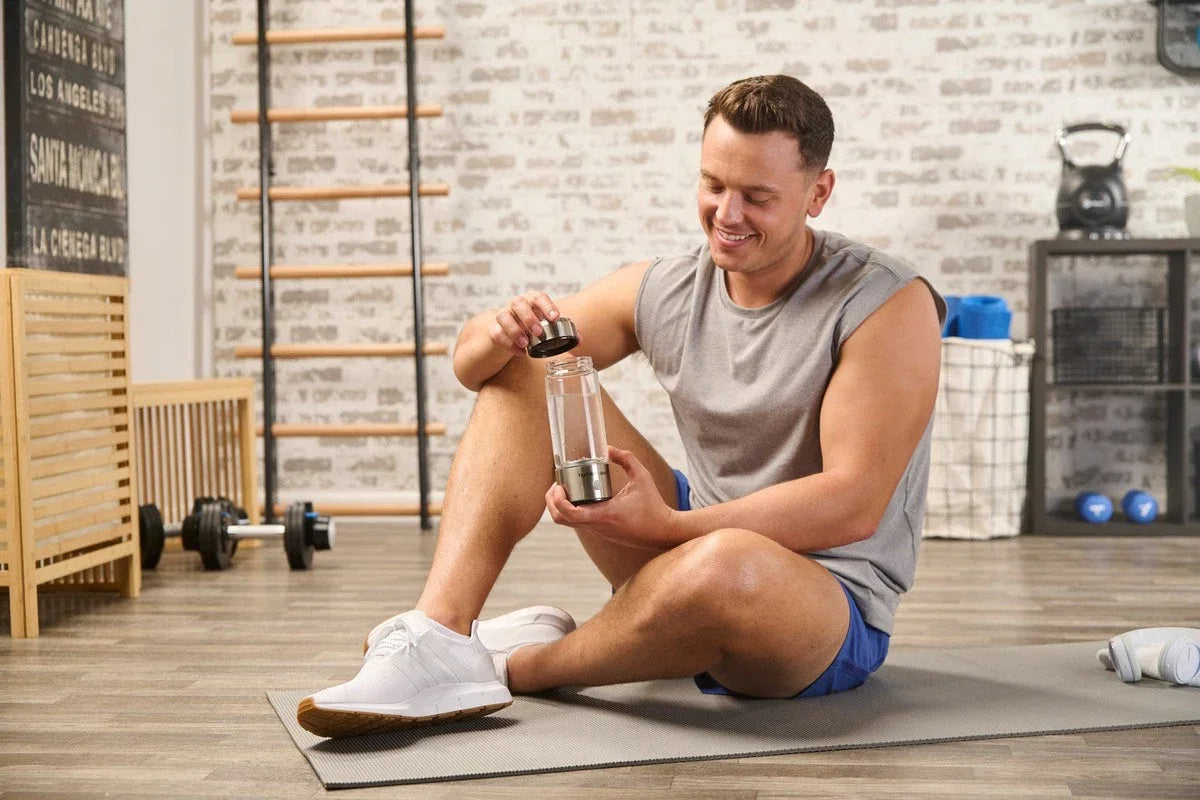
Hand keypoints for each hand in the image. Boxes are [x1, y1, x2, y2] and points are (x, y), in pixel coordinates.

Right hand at [487, 291, 579, 356]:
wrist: (507, 335)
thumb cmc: (531, 327)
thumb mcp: (546, 327)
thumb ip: (562, 331)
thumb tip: (580, 340)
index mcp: (531, 301)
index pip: (537, 296)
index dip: (546, 305)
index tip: (555, 318)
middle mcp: (515, 306)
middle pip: (518, 302)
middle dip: (529, 317)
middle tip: (539, 332)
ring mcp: (502, 316)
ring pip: (503, 315)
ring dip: (514, 329)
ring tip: (526, 343)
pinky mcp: (493, 330)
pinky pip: (496, 333)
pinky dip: (507, 343)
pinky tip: (519, 352)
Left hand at [545, 446, 679, 550]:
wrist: (663, 532)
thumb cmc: (654, 506)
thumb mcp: (642, 476)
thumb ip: (626, 459)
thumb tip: (608, 448)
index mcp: (604, 514)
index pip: (569, 514)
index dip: (557, 500)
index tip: (559, 485)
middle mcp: (597, 526)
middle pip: (559, 520)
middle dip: (552, 501)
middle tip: (558, 484)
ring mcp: (597, 531)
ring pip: (567, 522)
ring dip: (560, 505)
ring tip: (566, 487)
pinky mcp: (600, 532)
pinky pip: (578, 522)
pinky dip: (571, 509)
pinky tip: (580, 495)